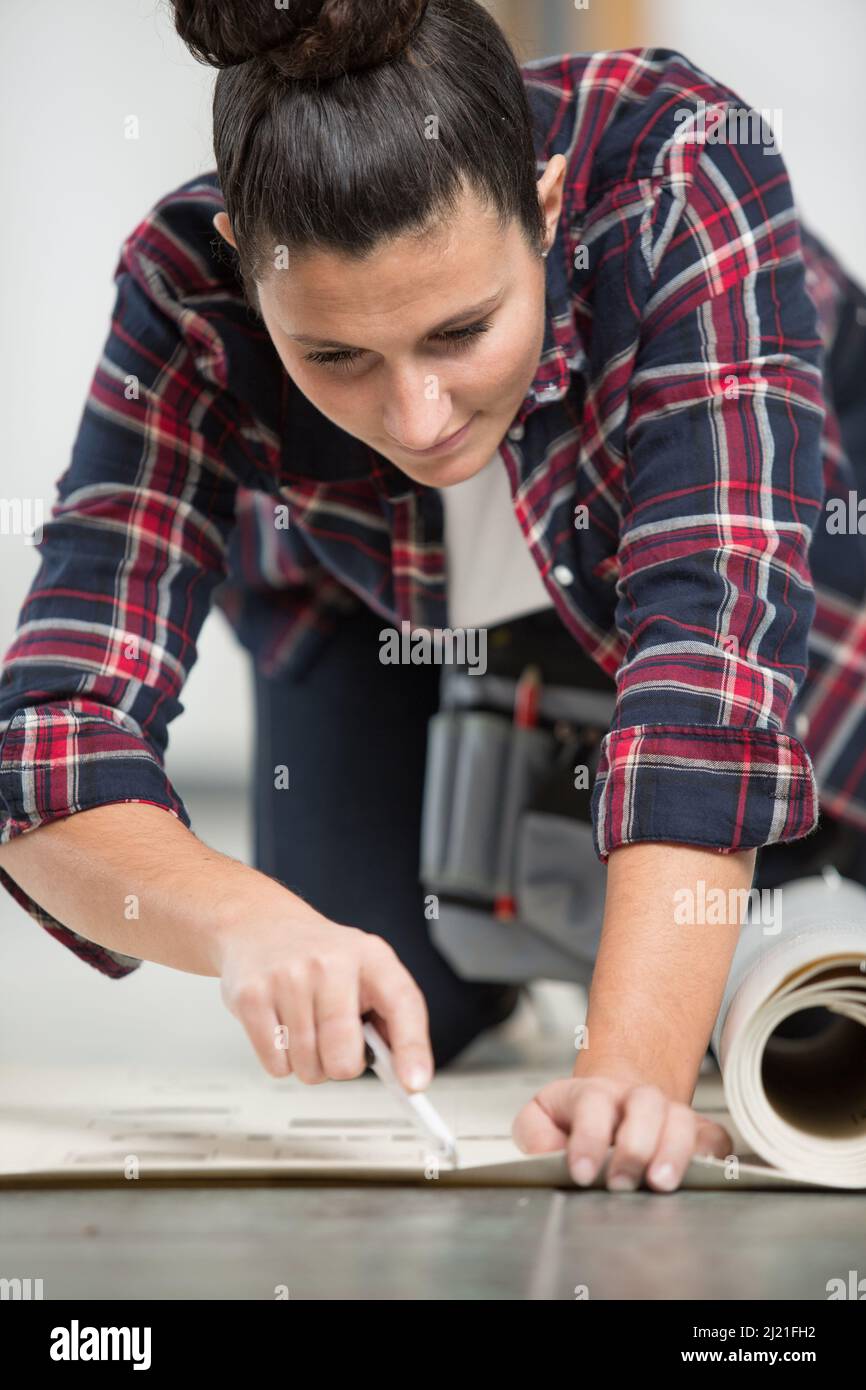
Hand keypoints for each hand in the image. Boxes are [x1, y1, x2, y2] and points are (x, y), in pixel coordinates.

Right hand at [217, 913, 432, 1090]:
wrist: (262, 924)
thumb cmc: (320, 956)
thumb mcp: (365, 969)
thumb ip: (388, 1016)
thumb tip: (404, 1071)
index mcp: (371, 956)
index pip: (403, 1004)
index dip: (412, 1048)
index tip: (414, 1083)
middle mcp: (331, 963)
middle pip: (344, 1057)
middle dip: (342, 1065)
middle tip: (336, 1043)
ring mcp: (288, 978)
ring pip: (308, 1067)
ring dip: (309, 1063)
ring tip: (306, 1027)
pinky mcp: (252, 996)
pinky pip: (276, 1065)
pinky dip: (281, 1060)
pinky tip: (282, 1027)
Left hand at [511, 1069, 732, 1191]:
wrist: (615, 1102)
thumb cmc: (574, 1119)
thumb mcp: (541, 1118)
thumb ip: (534, 1133)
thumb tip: (548, 1152)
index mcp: (594, 1093)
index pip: (593, 1103)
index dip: (588, 1136)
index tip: (581, 1172)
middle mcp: (634, 1098)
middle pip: (646, 1104)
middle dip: (635, 1145)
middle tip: (620, 1183)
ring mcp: (669, 1112)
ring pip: (683, 1119)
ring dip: (675, 1152)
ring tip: (661, 1184)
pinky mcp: (696, 1132)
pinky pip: (714, 1138)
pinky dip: (711, 1157)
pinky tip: (701, 1176)